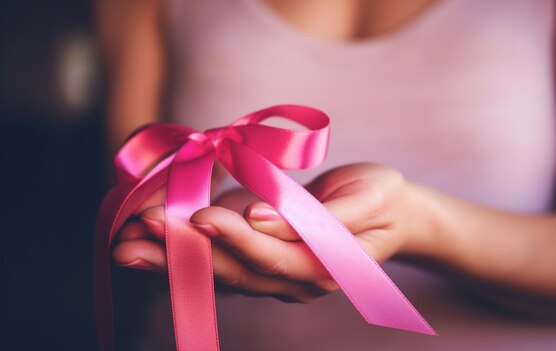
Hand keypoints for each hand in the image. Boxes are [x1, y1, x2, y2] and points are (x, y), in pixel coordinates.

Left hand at [113, 163, 431, 301]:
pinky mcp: (264, 263)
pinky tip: (149, 247)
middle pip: (236, 273)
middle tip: (143, 227)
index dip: (236, 238)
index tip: (199, 214)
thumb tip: (262, 216)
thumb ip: (319, 216)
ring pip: (220, 274)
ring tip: (127, 245)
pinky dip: (185, 256)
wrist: (392, 215)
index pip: (273, 257)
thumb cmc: (382, 199)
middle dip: (189, 250)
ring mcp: (277, 277)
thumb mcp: (366, 198)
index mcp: (325, 267)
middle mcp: (296, 282)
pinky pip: (221, 266)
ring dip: (173, 260)